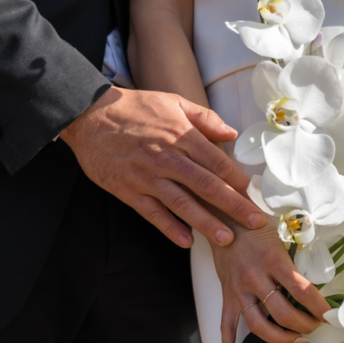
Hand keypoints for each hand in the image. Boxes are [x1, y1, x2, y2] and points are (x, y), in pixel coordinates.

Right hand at [60, 87, 266, 247]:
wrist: (89, 116)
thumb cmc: (134, 108)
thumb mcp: (172, 101)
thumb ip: (204, 118)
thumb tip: (231, 134)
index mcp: (181, 135)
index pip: (217, 162)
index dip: (237, 180)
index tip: (253, 195)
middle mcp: (167, 158)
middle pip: (207, 185)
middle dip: (234, 206)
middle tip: (255, 222)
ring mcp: (147, 176)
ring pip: (182, 203)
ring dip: (206, 223)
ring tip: (226, 238)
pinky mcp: (128, 190)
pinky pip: (152, 213)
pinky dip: (169, 228)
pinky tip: (186, 241)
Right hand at [212, 224, 331, 342]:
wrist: (221, 218)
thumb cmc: (254, 225)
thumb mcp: (279, 237)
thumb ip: (292, 262)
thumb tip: (310, 285)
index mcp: (273, 261)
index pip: (303, 291)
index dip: (319, 307)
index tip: (329, 314)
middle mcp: (256, 278)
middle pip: (283, 314)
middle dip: (304, 325)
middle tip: (315, 326)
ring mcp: (239, 290)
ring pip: (258, 325)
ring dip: (280, 338)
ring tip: (295, 339)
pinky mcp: (227, 295)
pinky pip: (225, 324)